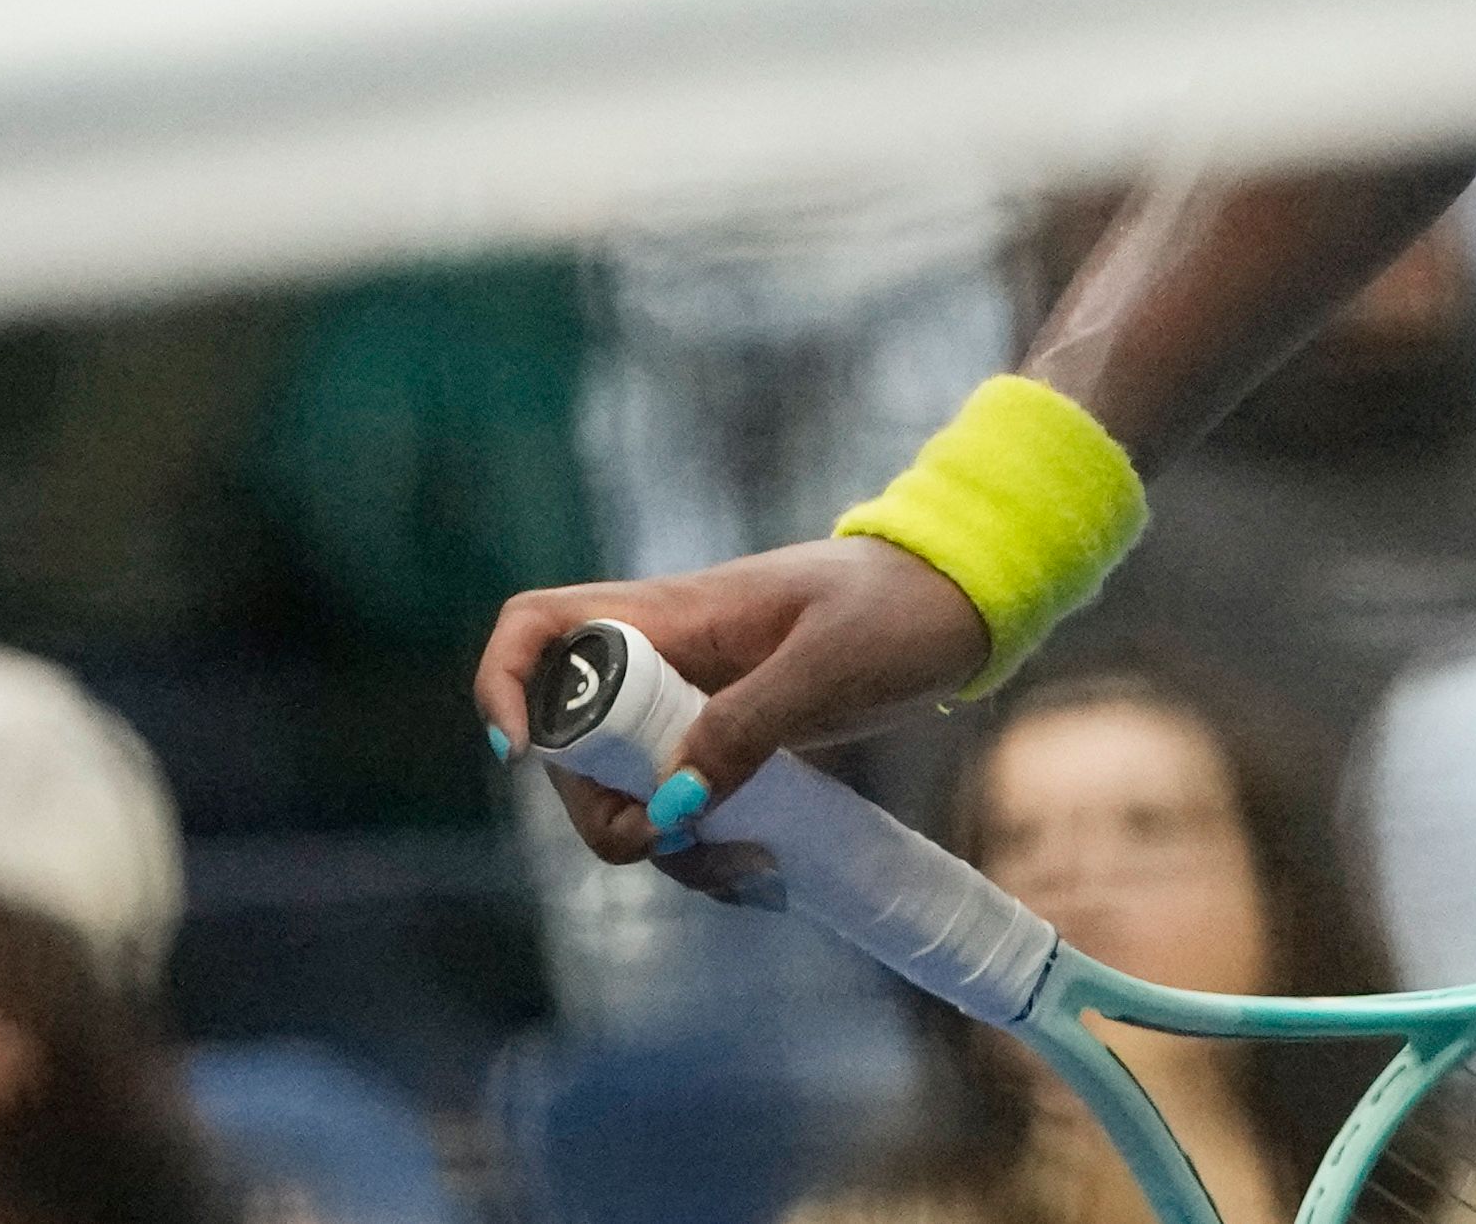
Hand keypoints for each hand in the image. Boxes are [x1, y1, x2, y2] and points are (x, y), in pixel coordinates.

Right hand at [474, 537, 987, 872]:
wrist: (967, 602)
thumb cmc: (904, 606)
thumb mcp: (830, 663)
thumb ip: (748, 726)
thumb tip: (669, 804)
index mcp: (672, 613)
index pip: (542, 627)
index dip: (508, 686)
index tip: (521, 756)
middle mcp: (667, 660)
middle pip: (571, 742)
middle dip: (597, 808)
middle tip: (664, 839)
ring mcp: (697, 705)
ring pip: (625, 789)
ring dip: (660, 844)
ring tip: (749, 867)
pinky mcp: (734, 744)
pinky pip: (683, 807)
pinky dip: (703, 848)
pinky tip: (764, 873)